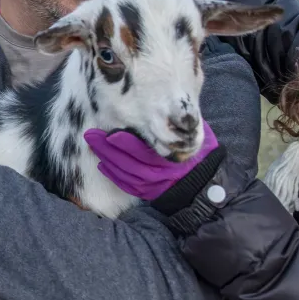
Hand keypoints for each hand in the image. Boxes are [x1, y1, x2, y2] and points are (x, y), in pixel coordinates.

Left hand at [84, 120, 217, 200]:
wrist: (208, 184)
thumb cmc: (203, 154)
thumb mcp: (195, 133)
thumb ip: (177, 123)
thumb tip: (160, 107)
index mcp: (166, 154)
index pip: (138, 147)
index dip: (120, 141)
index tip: (108, 132)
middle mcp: (156, 171)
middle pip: (125, 159)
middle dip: (105, 147)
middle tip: (91, 135)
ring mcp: (151, 183)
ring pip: (122, 171)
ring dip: (105, 158)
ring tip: (93, 145)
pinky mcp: (148, 192)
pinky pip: (126, 184)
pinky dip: (113, 174)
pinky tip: (104, 165)